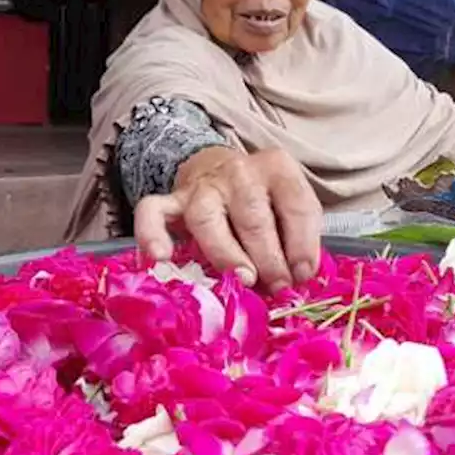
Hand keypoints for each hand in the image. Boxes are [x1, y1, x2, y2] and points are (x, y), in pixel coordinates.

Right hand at [133, 147, 322, 289]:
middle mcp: (240, 173)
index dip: (302, 244)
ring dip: (227, 254)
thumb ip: (296, 237)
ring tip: (242, 278)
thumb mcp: (289, 205)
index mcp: (278, 169)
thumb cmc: (262, 199)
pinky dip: (152, 234)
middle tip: (277, 286)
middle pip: (253, 216)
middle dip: (268, 257)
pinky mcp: (170, 200)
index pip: (296, 205)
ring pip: (207, 219)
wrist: (216, 167)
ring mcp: (202, 187)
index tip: (303, 275)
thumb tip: (297, 279)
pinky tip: (160, 258)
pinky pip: (153, 213)